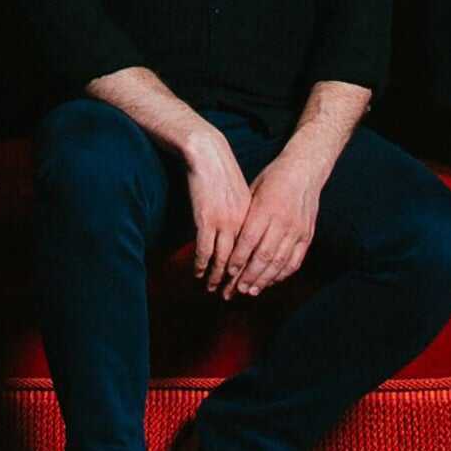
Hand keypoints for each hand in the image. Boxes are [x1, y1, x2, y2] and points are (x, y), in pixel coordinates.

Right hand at [178, 123, 251, 295]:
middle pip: (239, 260)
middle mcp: (241, 223)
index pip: (252, 252)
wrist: (208, 154)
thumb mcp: (239, 195)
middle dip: (234, 281)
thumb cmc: (221, 172)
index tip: (244, 285)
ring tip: (212, 290)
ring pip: (222, 259)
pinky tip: (198, 273)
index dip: (248, 271)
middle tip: (229, 296)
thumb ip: (241, 215)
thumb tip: (239, 233)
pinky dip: (201, 264)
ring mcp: (224, 222)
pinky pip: (204, 250)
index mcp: (252, 217)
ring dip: (216, 278)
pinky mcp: (206, 220)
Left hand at [222, 155, 326, 298]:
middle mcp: (283, 221)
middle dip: (248, 276)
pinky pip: (295, 260)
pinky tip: (271, 281)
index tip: (227, 273)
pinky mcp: (307, 235)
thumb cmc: (273, 179)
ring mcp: (297, 230)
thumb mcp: (252, 190)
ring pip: (279, 262)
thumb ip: (243, 216)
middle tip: (235, 290)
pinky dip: (282, 274)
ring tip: (250, 291)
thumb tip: (225, 238)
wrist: (305, 170)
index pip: (249, 240)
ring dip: (264, 280)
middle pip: (263, 256)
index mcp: (266, 208)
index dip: (238, 259)